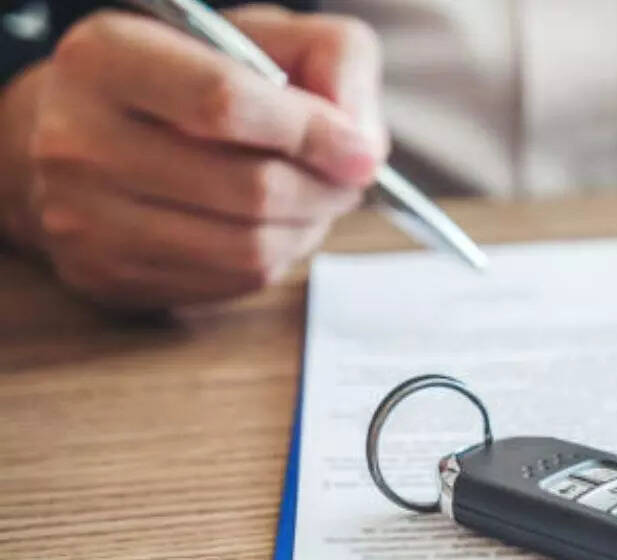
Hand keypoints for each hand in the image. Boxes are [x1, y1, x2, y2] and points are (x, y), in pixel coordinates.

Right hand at [0, 5, 386, 307]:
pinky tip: (272, 227)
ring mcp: (85, 218)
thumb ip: (328, 59)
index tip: (361, 153)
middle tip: (347, 179)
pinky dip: (275, 257)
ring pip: (250, 247)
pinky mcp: (109, 276)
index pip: (224, 102)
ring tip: (314, 201)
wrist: (70, 139)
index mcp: (107, 59)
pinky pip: (233, 282)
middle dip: (325, 189)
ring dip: (307, 228)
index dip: (311, 133)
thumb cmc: (181, 81)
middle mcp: (78, 139)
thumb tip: (362, 142)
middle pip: (251, 188)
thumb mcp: (254, 37)